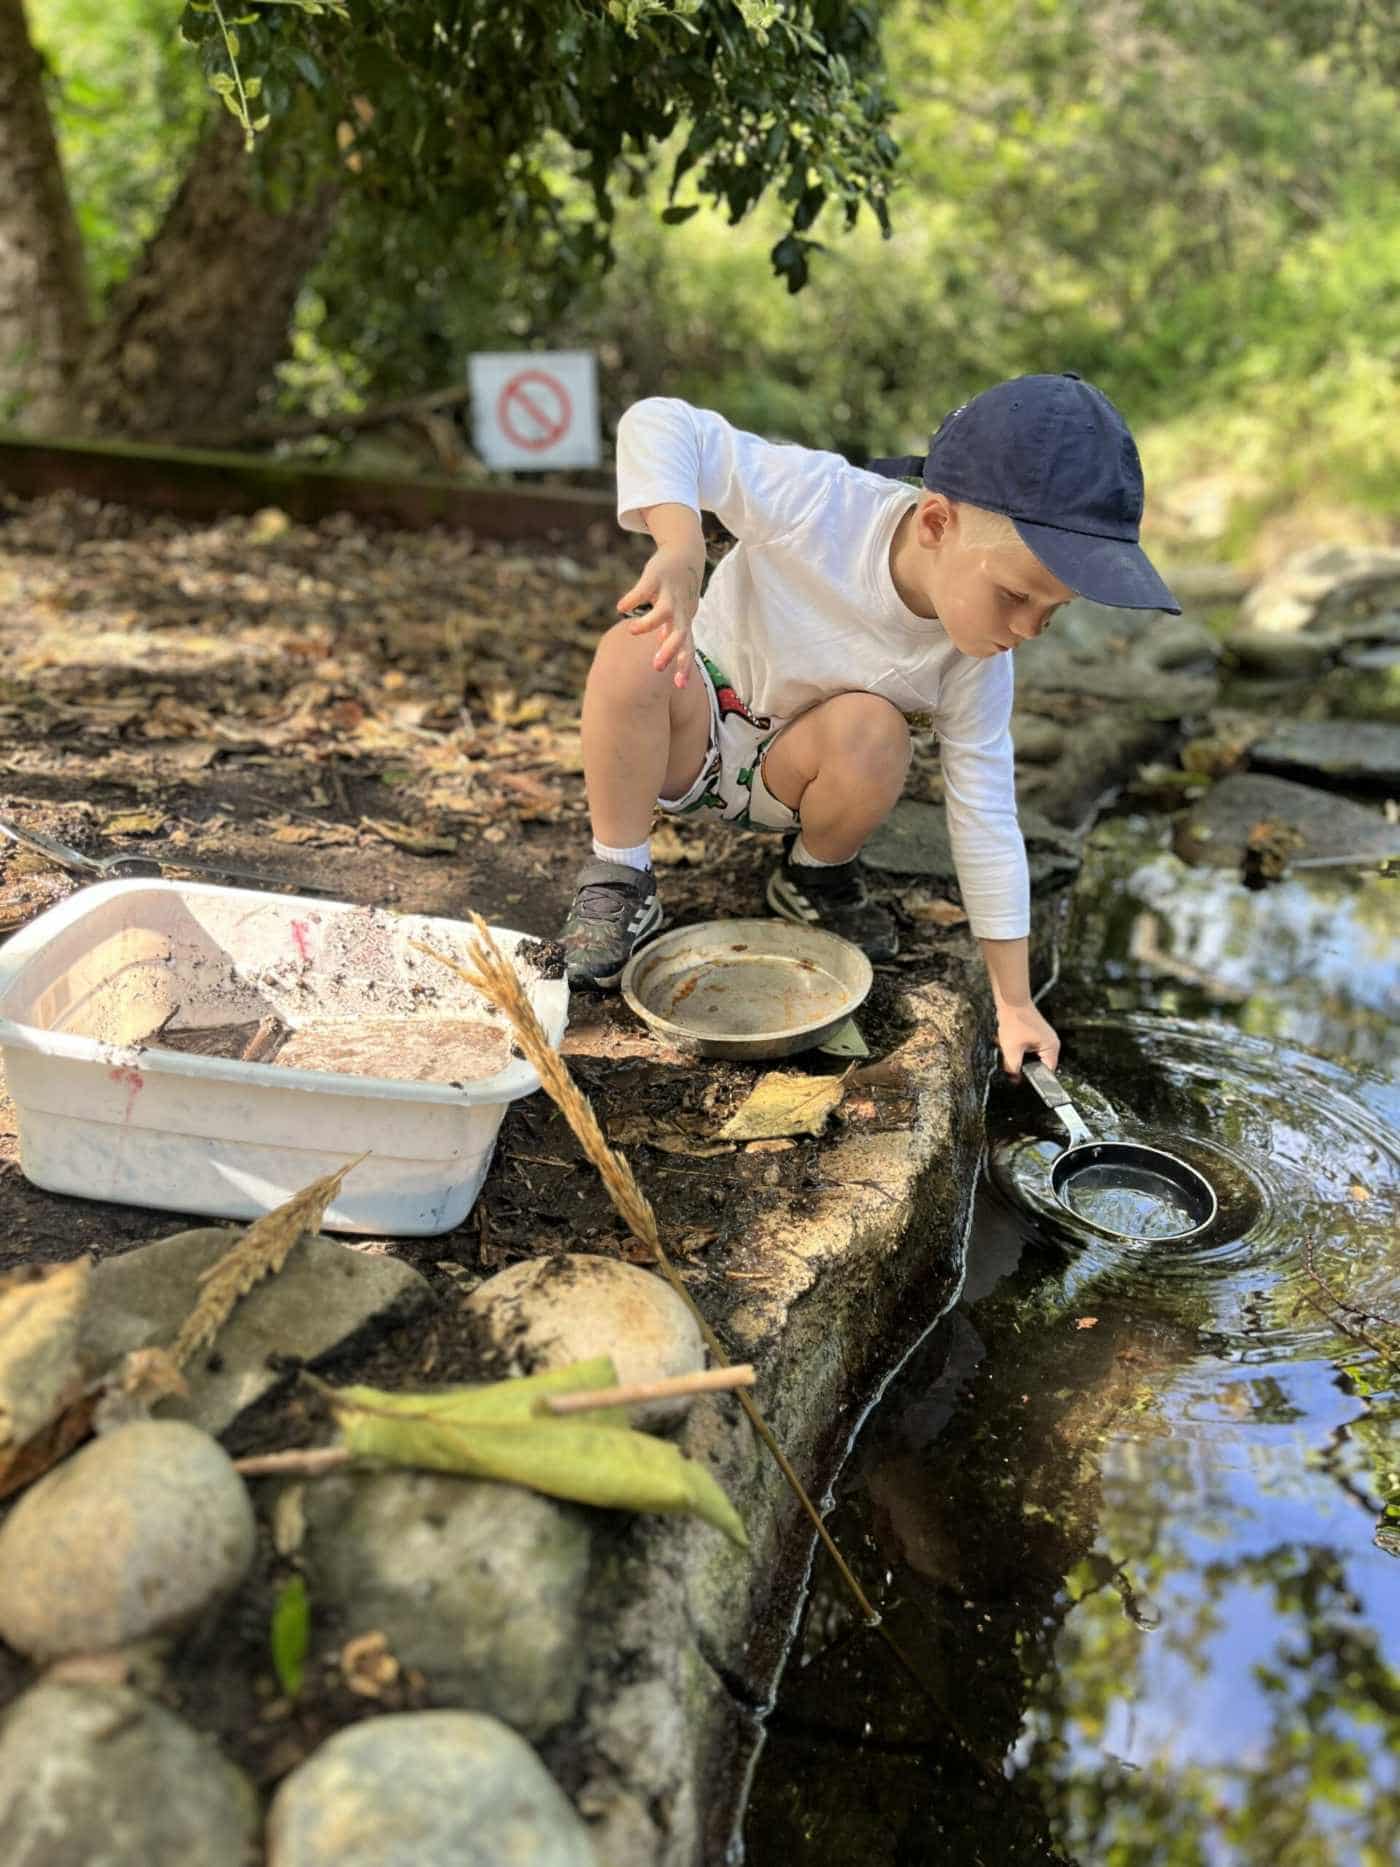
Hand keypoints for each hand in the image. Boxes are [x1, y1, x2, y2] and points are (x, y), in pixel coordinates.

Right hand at [618, 547, 702, 688]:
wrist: (685, 555)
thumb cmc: (680, 593)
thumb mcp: (679, 616)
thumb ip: (671, 636)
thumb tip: (663, 656)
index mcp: (683, 622)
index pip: (687, 648)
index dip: (684, 666)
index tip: (679, 686)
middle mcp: (679, 610)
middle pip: (680, 634)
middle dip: (670, 650)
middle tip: (657, 666)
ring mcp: (668, 593)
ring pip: (664, 611)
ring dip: (649, 623)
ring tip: (633, 630)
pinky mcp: (656, 576)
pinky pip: (644, 588)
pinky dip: (633, 598)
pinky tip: (621, 608)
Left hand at [996, 1003, 1059, 1077]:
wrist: (1011, 1001)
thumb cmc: (1014, 1020)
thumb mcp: (1011, 1049)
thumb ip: (1013, 1067)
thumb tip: (1015, 1080)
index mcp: (1051, 1048)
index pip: (1046, 1072)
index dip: (1033, 1077)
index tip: (1022, 1079)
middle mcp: (1052, 1043)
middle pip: (1039, 1065)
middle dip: (1024, 1064)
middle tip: (1013, 1057)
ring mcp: (1045, 1038)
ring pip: (1031, 1056)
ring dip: (1020, 1055)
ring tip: (1011, 1045)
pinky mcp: (1037, 1034)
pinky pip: (1028, 1047)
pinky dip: (1018, 1047)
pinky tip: (1010, 1041)